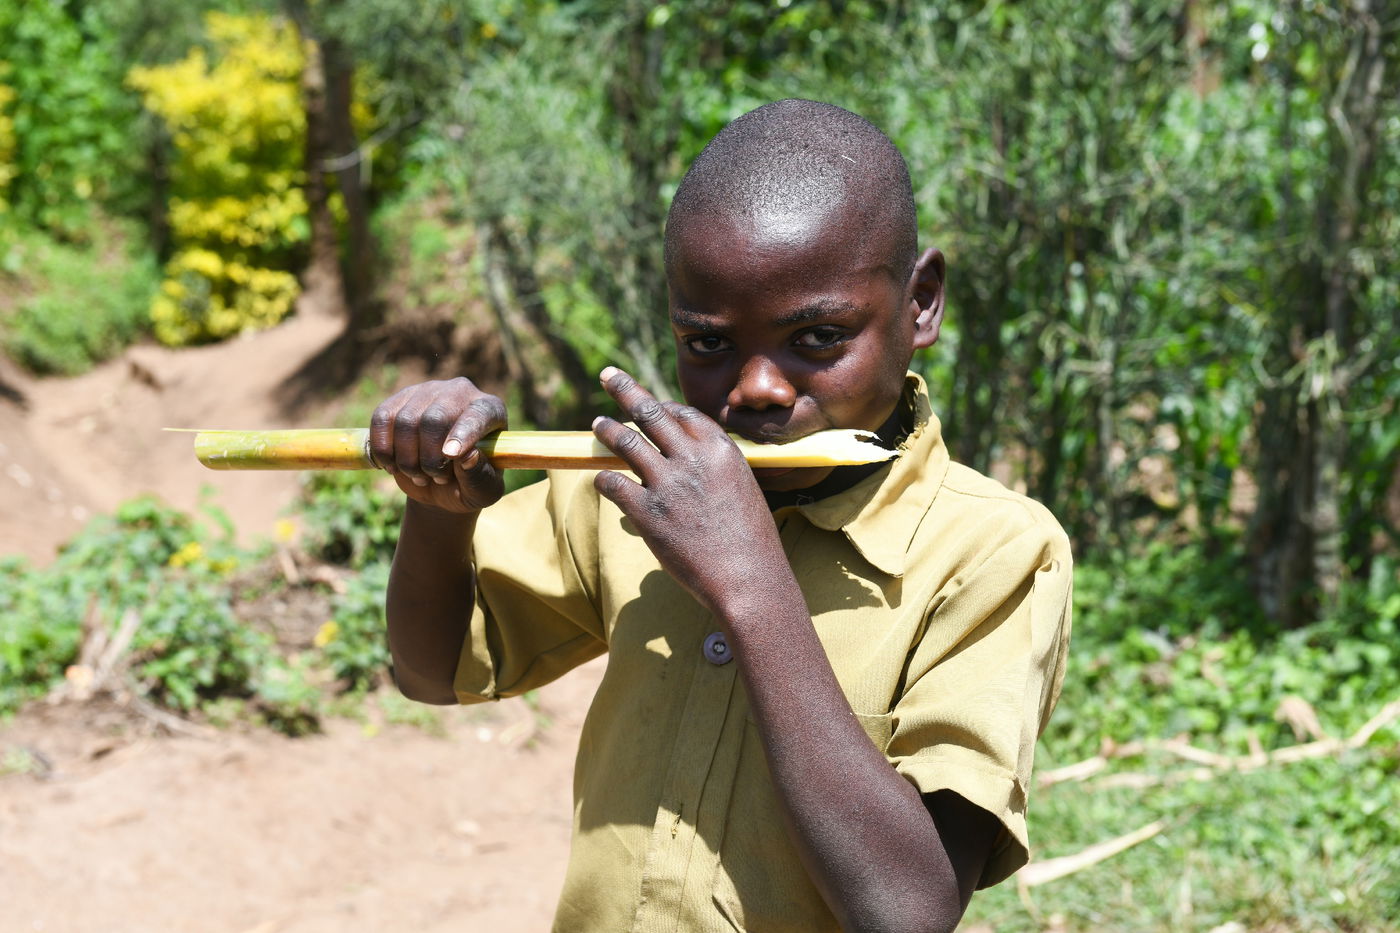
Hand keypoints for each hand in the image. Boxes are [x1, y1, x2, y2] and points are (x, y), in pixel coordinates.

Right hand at [369, 377, 507, 513]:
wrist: (440, 484)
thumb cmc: (469, 485)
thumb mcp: (483, 491)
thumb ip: (480, 477)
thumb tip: (468, 457)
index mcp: (490, 410)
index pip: (477, 414)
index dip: (463, 434)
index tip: (451, 456)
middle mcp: (459, 392)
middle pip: (435, 417)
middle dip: (430, 457)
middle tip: (436, 478)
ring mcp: (426, 392)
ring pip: (406, 420)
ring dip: (407, 459)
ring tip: (419, 476)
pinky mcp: (398, 400)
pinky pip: (382, 418)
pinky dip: (383, 448)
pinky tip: (392, 465)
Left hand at [591, 367, 787, 614]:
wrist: (748, 577)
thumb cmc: (750, 539)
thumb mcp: (742, 487)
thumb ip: (716, 467)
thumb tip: (691, 459)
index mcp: (720, 449)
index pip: (683, 414)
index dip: (664, 407)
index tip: (650, 403)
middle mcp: (692, 458)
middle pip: (650, 412)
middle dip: (625, 389)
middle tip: (608, 375)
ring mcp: (667, 483)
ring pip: (626, 442)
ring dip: (608, 429)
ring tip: (598, 423)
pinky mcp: (647, 512)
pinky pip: (614, 484)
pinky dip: (604, 479)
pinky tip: (601, 479)